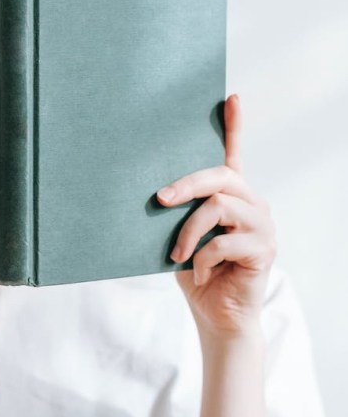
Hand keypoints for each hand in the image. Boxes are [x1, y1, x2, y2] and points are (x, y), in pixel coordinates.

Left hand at [156, 95, 275, 338]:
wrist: (217, 318)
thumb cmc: (196, 274)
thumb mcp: (179, 237)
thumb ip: (176, 213)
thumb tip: (151, 193)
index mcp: (232, 197)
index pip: (234, 155)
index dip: (234, 126)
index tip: (230, 98)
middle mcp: (252, 204)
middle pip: (220, 176)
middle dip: (185, 184)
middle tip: (158, 199)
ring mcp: (262, 225)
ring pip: (218, 207)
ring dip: (188, 231)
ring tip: (176, 254)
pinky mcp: (264, 249)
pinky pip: (223, 243)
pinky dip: (201, 259)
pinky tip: (198, 274)